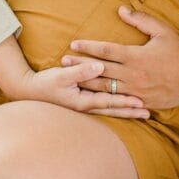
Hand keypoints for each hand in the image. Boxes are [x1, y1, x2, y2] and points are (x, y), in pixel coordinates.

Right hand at [9, 58, 149, 118]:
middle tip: (149, 113)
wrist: (30, 91)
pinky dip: (117, 108)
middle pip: (113, 110)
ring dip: (127, 112)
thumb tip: (100, 65)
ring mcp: (85, 107)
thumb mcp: (62, 75)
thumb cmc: (46, 82)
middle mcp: (86, 107)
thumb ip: (82, 71)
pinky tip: (127, 108)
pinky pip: (105, 107)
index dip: (125, 102)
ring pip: (111, 110)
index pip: (109, 102)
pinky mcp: (84, 103)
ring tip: (144, 113)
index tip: (140, 102)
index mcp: (83, 101)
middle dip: (131, 112)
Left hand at [68, 6, 178, 108]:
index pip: (105, 50)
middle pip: (99, 69)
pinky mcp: (139, 101)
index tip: (74, 44)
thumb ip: (141, 20)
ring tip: (71, 78)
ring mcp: (134, 90)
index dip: (88, 47)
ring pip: (104, 87)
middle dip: (80, 64)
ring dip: (86, 82)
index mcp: (135, 56)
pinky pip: (116, 100)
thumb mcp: (163, 31)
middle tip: (63, 61)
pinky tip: (90, 96)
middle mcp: (131, 74)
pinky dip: (101, 98)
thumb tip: (121, 9)